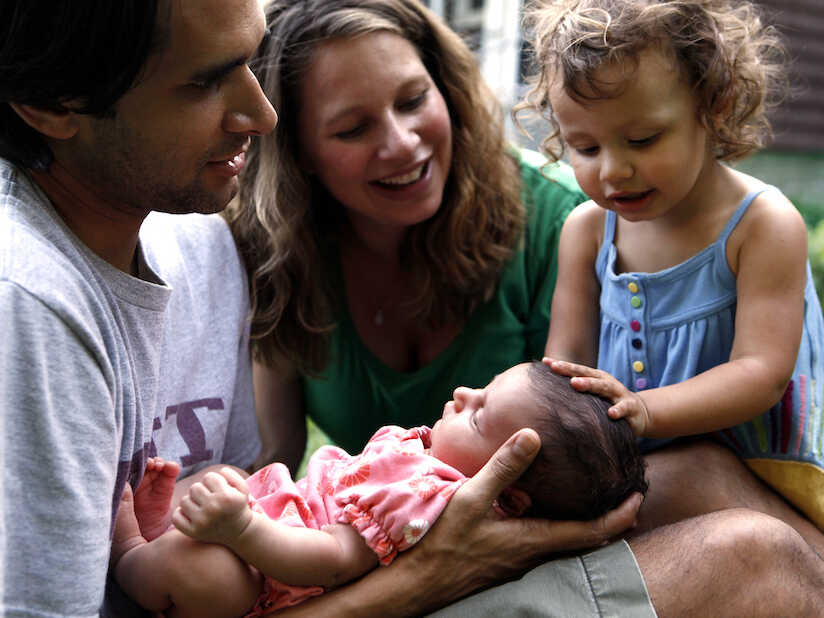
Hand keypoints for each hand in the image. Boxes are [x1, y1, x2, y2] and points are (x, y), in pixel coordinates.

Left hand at [171, 466, 252, 545]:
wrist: (239, 532)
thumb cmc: (238, 505)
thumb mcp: (243, 488)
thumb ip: (230, 474)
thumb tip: (217, 472)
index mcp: (226, 497)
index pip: (208, 477)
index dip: (214, 481)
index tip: (219, 489)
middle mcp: (213, 509)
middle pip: (194, 487)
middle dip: (202, 490)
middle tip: (210, 498)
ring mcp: (202, 522)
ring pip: (184, 500)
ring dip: (192, 501)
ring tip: (202, 506)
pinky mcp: (193, 532)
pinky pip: (176, 516)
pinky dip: (181, 514)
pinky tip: (193, 515)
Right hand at [397, 429, 641, 605]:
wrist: (419, 582)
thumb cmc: (444, 541)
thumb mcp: (471, 498)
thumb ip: (503, 467)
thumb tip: (533, 435)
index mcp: (533, 539)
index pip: (591, 532)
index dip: (620, 515)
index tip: (639, 496)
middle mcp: (533, 554)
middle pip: (585, 539)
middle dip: (610, 518)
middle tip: (624, 492)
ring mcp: (519, 559)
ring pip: (565, 540)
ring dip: (586, 521)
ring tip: (594, 494)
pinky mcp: (506, 558)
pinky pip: (545, 541)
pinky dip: (560, 523)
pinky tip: (548, 506)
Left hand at [543, 357, 650, 435]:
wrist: (638, 412)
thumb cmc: (608, 402)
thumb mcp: (593, 395)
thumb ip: (576, 390)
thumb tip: (547, 391)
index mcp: (596, 378)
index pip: (576, 370)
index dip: (562, 366)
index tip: (545, 362)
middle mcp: (606, 382)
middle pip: (588, 375)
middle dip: (572, 370)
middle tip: (556, 367)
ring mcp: (618, 394)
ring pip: (604, 387)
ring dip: (590, 384)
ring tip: (576, 383)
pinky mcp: (630, 407)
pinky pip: (624, 408)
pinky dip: (618, 410)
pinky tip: (611, 414)